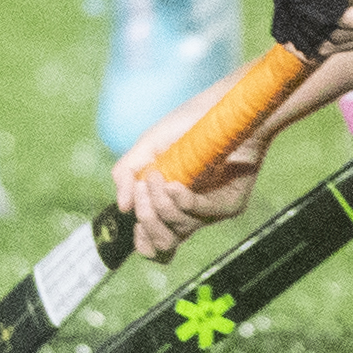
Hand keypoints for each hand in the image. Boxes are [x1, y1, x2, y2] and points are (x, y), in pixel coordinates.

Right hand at [113, 100, 262, 260]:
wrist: (222, 106)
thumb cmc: (184, 125)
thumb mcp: (147, 146)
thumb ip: (126, 174)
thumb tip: (122, 208)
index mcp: (169, 205)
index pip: (155, 244)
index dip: (142, 241)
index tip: (134, 220)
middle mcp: (190, 213)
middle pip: (163, 245)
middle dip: (146, 221)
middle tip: (141, 187)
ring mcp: (209, 211)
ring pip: (178, 230)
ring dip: (159, 205)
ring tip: (155, 176)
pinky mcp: (230, 203)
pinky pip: (201, 213)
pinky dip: (182, 202)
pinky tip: (174, 186)